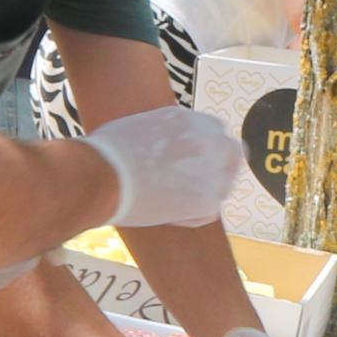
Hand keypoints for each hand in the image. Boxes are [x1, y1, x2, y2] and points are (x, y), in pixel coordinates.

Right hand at [83, 106, 241, 231]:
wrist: (103, 175)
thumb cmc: (108, 152)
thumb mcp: (142, 124)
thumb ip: (166, 133)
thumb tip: (165, 145)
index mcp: (189, 119)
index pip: (215, 131)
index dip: (207, 147)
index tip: (195, 160)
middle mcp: (207, 141)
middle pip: (233, 153)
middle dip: (222, 167)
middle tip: (201, 183)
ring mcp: (210, 171)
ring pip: (224, 185)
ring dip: (206, 193)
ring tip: (175, 202)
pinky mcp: (206, 201)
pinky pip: (209, 212)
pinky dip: (191, 217)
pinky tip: (168, 215)